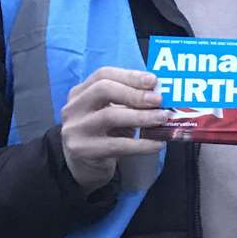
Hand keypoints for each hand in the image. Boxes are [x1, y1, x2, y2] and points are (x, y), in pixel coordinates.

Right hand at [60, 67, 168, 190]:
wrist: (85, 163)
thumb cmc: (105, 131)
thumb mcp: (114, 111)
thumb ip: (130, 100)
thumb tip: (161, 94)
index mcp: (81, 92)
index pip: (103, 74)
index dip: (129, 75)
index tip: (154, 80)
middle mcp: (74, 107)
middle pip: (103, 90)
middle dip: (134, 93)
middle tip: (158, 100)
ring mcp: (75, 129)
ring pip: (110, 116)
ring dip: (141, 116)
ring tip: (162, 118)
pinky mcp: (82, 150)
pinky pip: (117, 145)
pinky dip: (141, 144)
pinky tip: (158, 144)